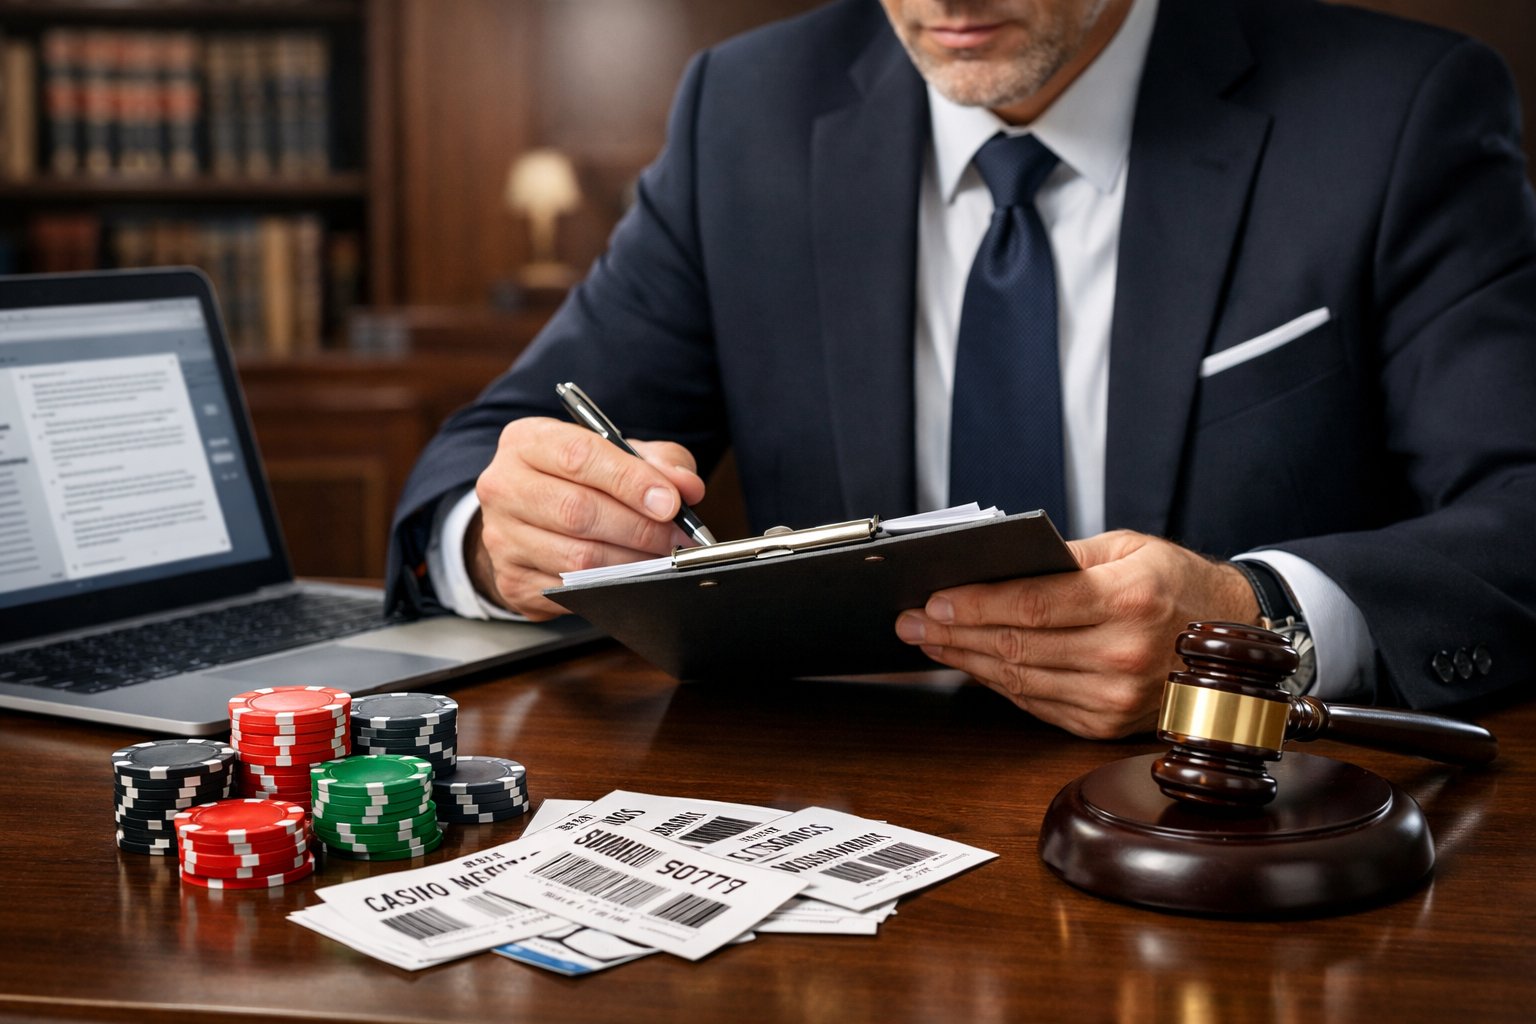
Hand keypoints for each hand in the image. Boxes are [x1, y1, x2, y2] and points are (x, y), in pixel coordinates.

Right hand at [468, 416, 706, 618]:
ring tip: (662, 559)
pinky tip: (632, 579)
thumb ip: (657, 462)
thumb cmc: (580, 480)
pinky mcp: (511, 580)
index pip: (579, 456)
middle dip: (639, 528)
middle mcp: (503, 486)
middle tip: (677, 538)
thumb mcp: (618, 456)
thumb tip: (687, 487)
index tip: (670, 502)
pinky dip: (609, 588)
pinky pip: (569, 591)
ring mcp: (501, 537)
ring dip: (631, 562)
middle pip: (577, 511)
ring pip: (577, 558)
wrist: (528, 519)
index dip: (630, 481)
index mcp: (527, 442)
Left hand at [894, 530, 1259, 738]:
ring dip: (965, 662)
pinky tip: (971, 665)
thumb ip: (1066, 557)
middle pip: (1017, 646)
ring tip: (930, 642)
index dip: (974, 605)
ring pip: (1020, 680)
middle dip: (954, 634)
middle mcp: (1125, 652)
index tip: (932, 601)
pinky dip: (998, 685)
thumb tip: (998, 565)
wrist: (1236, 640)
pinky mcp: (1107, 723)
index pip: (1032, 605)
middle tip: (912, 622)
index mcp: (1130, 598)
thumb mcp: (1129, 547)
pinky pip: (1037, 704)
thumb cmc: (1177, 584)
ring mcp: (1117, 695)